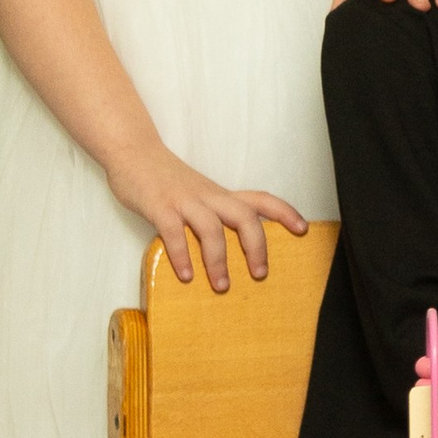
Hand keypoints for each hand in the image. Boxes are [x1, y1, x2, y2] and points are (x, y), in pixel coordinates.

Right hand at [107, 144, 305, 290]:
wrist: (135, 152)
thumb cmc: (168, 180)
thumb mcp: (199, 193)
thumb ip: (213, 214)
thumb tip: (230, 250)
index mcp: (220, 194)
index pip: (260, 199)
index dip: (284, 213)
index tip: (302, 229)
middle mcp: (208, 196)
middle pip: (244, 216)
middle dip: (256, 246)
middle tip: (260, 274)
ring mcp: (184, 201)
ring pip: (211, 228)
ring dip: (219, 259)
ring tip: (221, 285)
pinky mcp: (159, 206)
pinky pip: (173, 232)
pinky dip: (182, 255)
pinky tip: (186, 275)